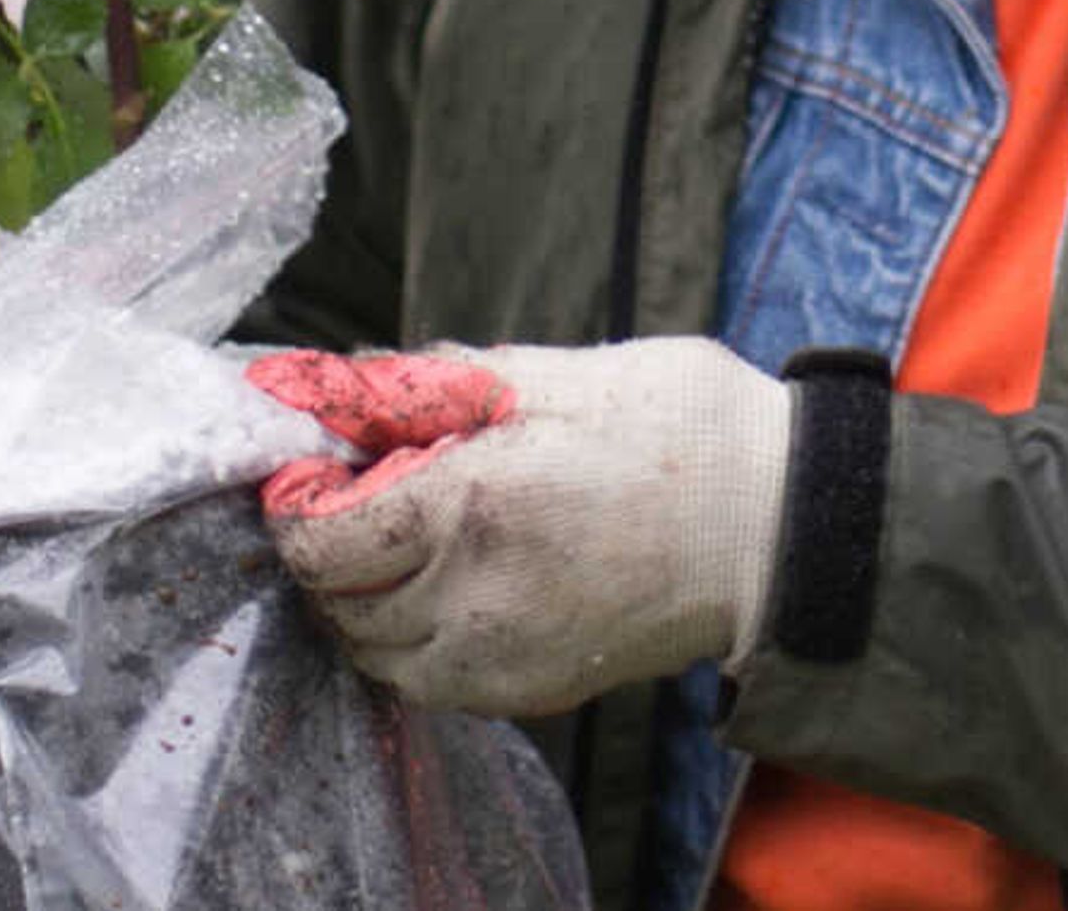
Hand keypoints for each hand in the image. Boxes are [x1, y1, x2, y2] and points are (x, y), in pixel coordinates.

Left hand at [247, 338, 789, 717]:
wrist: (772, 525)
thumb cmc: (672, 428)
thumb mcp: (543, 375)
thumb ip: (427, 383)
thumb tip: (341, 381)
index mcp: (466, 506)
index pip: (318, 538)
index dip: (296, 502)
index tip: (310, 470)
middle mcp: (470, 599)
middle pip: (334, 599)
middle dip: (324, 549)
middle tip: (352, 498)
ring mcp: (502, 660)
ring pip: (372, 653)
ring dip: (361, 601)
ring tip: (396, 544)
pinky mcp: (534, 692)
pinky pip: (428, 681)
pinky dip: (410, 641)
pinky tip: (444, 587)